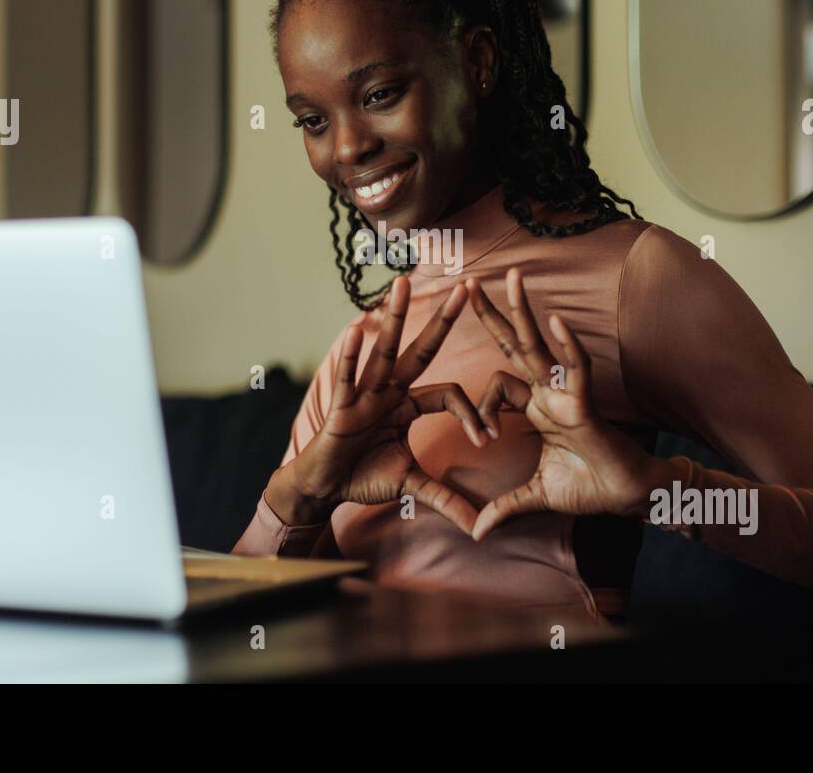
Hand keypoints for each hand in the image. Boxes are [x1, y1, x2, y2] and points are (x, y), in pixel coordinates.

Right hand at [267, 276, 488, 534]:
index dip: (472, 414)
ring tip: (403, 284)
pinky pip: (347, 378)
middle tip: (466, 286)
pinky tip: (354, 329)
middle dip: (443, 320)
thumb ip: (446, 499)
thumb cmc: (364, 477)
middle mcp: (390, 391)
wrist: (324, 489)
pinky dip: (350, 356)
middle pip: (421, 351)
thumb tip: (479, 528)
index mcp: (409, 405)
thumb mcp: (412, 485)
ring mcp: (365, 395)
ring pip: (384, 351)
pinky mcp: (341, 407)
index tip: (488, 438)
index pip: (449, 395)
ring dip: (394, 317)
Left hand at [466, 268, 673, 539]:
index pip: (496, 386)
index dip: (480, 406)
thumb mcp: (536, 496)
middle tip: (467, 283)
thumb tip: (475, 532)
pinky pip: (577, 369)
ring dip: (525, 311)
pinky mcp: (587, 404)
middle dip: (491, 315)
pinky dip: (568, 346)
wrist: (629, 497)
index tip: (481, 438)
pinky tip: (556, 320)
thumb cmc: (590, 487)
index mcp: (535, 407)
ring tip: (513, 276)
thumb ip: (504, 508)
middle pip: (513, 346)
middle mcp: (548, 393)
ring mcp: (566, 394)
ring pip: (541, 345)